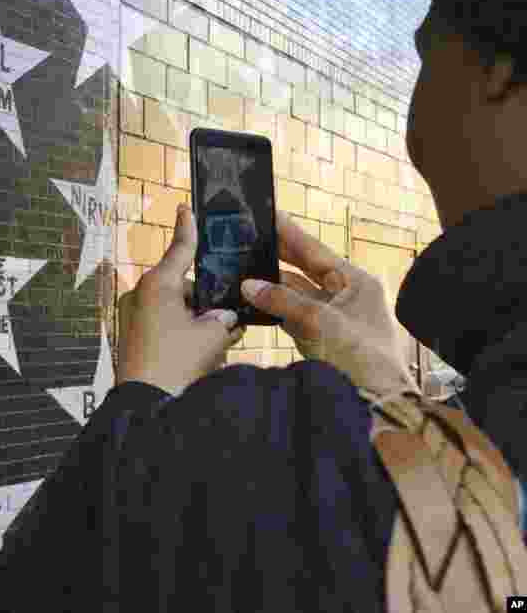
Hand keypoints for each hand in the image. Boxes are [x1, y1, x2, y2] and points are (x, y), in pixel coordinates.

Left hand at [116, 204, 244, 395]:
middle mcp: (140, 296)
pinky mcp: (129, 339)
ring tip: (216, 349)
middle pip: (182, 289)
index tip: (185, 208)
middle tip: (228, 324)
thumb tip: (225, 319)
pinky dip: (181, 338)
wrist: (145, 404)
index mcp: (157, 285)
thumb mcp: (212, 336)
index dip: (188, 229)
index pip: (180, 250)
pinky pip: (162, 330)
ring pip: (174, 312)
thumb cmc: (177, 363)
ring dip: (196, 325)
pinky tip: (200, 358)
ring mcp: (131, 318)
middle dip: (206, 304)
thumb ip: (223, 320)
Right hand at [240, 210, 417, 396]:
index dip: (290, 234)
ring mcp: (332, 318)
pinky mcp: (320, 339)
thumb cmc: (361, 359)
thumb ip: (282, 301)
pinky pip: (291, 316)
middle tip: (248, 239)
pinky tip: (251, 302)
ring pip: (295, 294)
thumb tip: (248, 285)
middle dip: (277, 257)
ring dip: (270, 285)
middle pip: (304, 270)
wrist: (378, 405)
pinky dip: (273, 310)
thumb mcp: (320, 323)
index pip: (316, 251)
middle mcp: (345, 296)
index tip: (268, 216)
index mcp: (356, 283)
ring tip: (242, 269)